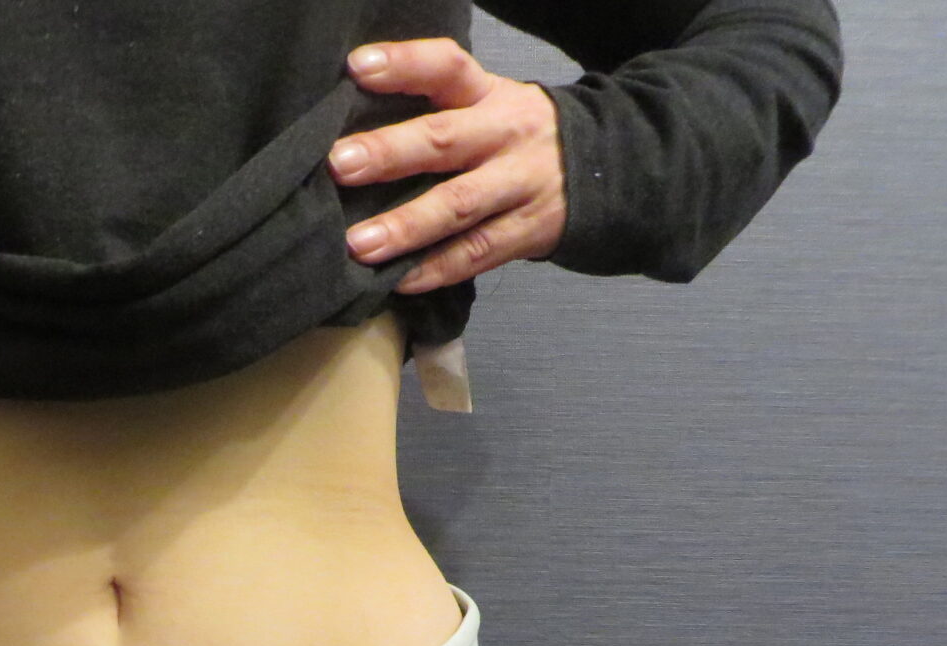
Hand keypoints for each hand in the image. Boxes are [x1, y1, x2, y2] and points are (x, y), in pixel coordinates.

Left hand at [327, 39, 566, 293]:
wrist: (605, 168)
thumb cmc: (515, 136)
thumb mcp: (489, 104)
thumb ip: (436, 109)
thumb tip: (353, 128)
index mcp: (489, 95)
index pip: (447, 67)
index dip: (404, 64)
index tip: (357, 68)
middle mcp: (505, 135)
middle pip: (445, 139)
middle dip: (390, 152)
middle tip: (340, 165)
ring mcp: (518, 185)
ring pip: (459, 205)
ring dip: (406, 226)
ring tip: (359, 244)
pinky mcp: (526, 232)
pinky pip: (475, 254)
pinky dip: (435, 269)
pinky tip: (397, 280)